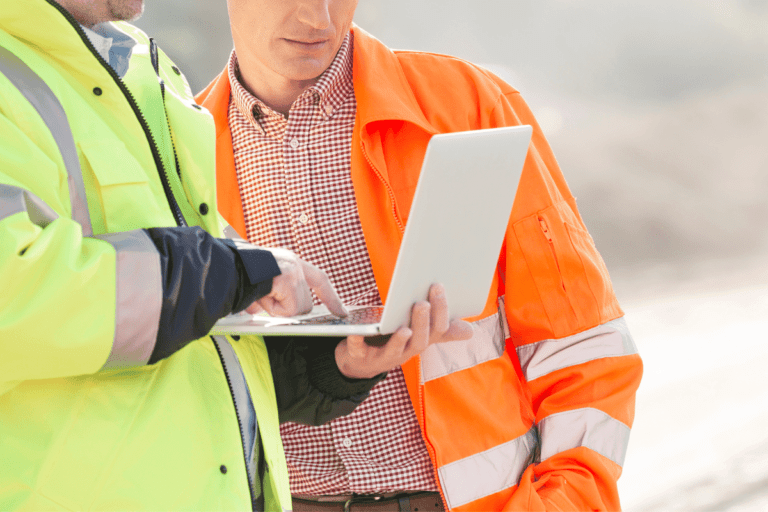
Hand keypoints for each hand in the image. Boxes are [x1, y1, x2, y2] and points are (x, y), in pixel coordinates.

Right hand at [246, 248, 347, 317]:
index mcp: (290, 261)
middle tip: (265, 300)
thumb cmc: (237, 275)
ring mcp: (294, 273)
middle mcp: (295, 264)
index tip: (341, 311)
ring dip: (276, 309)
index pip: (319, 279)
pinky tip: (260, 297)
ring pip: (297, 309)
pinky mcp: (288, 282)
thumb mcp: (260, 284)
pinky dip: (272, 309)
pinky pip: (287, 310)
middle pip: (306, 303)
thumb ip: (270, 296)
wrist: (225, 268)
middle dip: (288, 309)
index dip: (330, 296)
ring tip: (259, 295)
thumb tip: (262, 311)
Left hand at [334, 284, 472, 378]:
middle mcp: (406, 352)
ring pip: (396, 351)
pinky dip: (358, 342)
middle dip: (422, 322)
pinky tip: (356, 334)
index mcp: (421, 341)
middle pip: (420, 341)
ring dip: (400, 340)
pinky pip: (360, 351)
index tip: (438, 286)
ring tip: (403, 328)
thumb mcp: (418, 335)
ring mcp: (384, 356)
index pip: (437, 330)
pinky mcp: (361, 357)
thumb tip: (470, 331)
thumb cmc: (393, 341)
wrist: (360, 362)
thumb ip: (441, 331)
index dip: (440, 311)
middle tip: (422, 303)